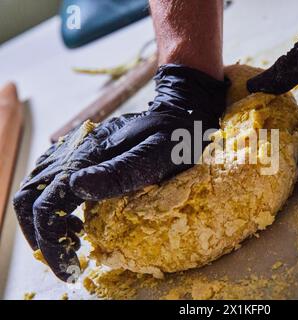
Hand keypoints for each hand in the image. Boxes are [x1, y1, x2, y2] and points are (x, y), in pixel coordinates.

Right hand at [13, 64, 227, 281]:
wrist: (178, 112)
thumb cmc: (173, 136)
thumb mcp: (156, 156)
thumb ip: (120, 172)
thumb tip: (77, 188)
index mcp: (87, 156)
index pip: (47, 203)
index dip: (50, 240)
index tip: (68, 265)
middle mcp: (72, 151)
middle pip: (29, 196)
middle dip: (40, 233)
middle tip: (66, 256)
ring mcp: (73, 149)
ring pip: (34, 187)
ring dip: (44, 219)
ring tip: (73, 237)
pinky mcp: (80, 151)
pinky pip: (49, 178)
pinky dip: (53, 204)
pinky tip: (76, 216)